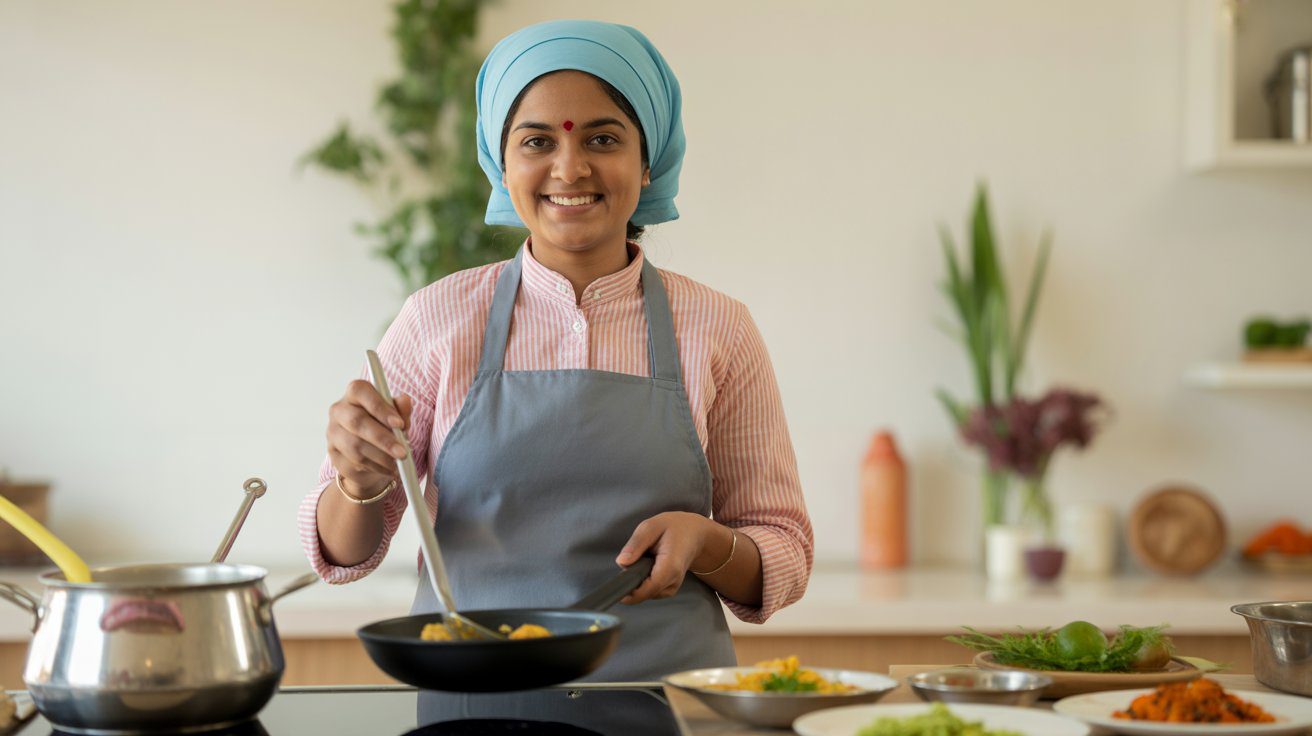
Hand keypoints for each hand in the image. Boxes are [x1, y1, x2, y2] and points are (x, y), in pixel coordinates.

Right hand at [326, 379, 412, 496]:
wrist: (369, 457)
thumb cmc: (384, 429)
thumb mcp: (396, 419)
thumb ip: (401, 410)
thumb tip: (405, 400)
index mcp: (354, 394)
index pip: (360, 391)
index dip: (380, 407)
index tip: (399, 423)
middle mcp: (339, 410)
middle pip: (357, 421)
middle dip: (383, 439)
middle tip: (402, 452)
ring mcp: (333, 432)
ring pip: (355, 446)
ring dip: (381, 457)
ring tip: (398, 464)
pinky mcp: (333, 454)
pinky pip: (354, 462)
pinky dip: (376, 467)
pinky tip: (388, 469)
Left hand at [614, 512, 715, 603]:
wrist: (695, 534)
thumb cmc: (674, 528)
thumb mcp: (651, 527)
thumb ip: (636, 544)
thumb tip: (621, 562)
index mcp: (670, 566)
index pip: (647, 589)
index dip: (629, 590)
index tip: (617, 583)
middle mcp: (673, 582)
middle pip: (643, 593)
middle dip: (631, 579)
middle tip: (636, 557)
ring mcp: (672, 588)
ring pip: (644, 593)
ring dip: (638, 579)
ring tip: (646, 558)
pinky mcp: (669, 590)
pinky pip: (649, 591)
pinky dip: (644, 580)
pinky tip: (649, 565)